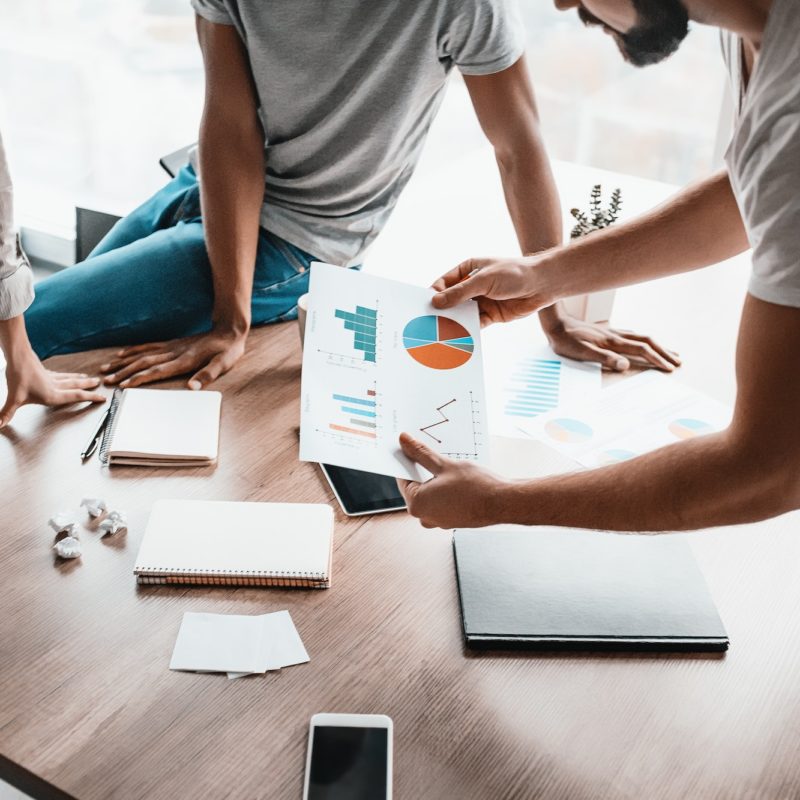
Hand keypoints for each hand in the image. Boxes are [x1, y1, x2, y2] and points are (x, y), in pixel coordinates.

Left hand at [0, 344, 104, 427]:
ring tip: (88, 379)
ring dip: (80, 380)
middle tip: (100, 385)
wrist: (18, 357)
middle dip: (89, 387)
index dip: (90, 398)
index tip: (102, 398)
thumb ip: (7, 413)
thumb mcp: (14, 399)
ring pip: (70, 379)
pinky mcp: (45, 371)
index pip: (76, 397)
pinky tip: (67, 375)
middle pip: (76, 386)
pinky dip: (67, 375)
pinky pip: (60, 374)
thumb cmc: (18, 377)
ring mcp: (51, 377)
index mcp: (52, 395)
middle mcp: (55, 386)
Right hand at [100, 328, 246, 389]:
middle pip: (143, 363)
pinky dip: (133, 350)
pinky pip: (148, 346)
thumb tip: (192, 388)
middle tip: (106, 380)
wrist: (229, 330)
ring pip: (141, 354)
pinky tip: (122, 353)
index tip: (123, 385)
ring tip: (105, 368)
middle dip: (123, 372)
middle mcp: (173, 352)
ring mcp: (171, 347)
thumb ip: (207, 375)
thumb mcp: (223, 364)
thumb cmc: (227, 351)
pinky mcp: (172, 343)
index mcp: (184, 360)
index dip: (139, 378)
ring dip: (123, 362)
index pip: (157, 371)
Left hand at [397, 433, 505, 528]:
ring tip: (448, 467)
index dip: (407, 461)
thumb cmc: (475, 486)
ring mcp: (439, 521)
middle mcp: (425, 517)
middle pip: (416, 487)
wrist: (502, 502)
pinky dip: (444, 490)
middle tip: (431, 454)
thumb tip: (404, 442)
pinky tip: (456, 479)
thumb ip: (421, 454)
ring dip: (435, 480)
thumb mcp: (444, 464)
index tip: (411, 449)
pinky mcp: (452, 521)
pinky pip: (441, 502)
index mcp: (417, 504)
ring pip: (430, 495)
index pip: (403, 478)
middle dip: (421, 471)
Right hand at [432, 256, 545, 325]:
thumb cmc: (514, 273)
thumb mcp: (483, 280)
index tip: (425, 305)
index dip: (434, 294)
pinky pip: (474, 324)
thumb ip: (459, 292)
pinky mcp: (490, 315)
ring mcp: (481, 301)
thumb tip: (436, 301)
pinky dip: (467, 330)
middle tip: (428, 322)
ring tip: (440, 332)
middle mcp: (472, 285)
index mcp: (468, 270)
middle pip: (451, 300)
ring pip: (461, 313)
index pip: (445, 283)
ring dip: (453, 322)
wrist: (541, 285)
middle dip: (441, 310)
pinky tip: (458, 336)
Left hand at [541, 307, 680, 372]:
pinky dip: (644, 341)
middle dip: (664, 352)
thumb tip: (625, 366)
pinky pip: (632, 336)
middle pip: (647, 341)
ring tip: (669, 352)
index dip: (657, 359)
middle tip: (678, 361)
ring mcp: (612, 332)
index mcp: (612, 342)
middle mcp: (616, 335)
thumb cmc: (566, 340)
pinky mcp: (607, 332)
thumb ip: (604, 358)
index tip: (669, 368)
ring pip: (641, 337)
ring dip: (657, 345)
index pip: (641, 350)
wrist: (555, 323)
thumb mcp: (582, 352)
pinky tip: (644, 343)